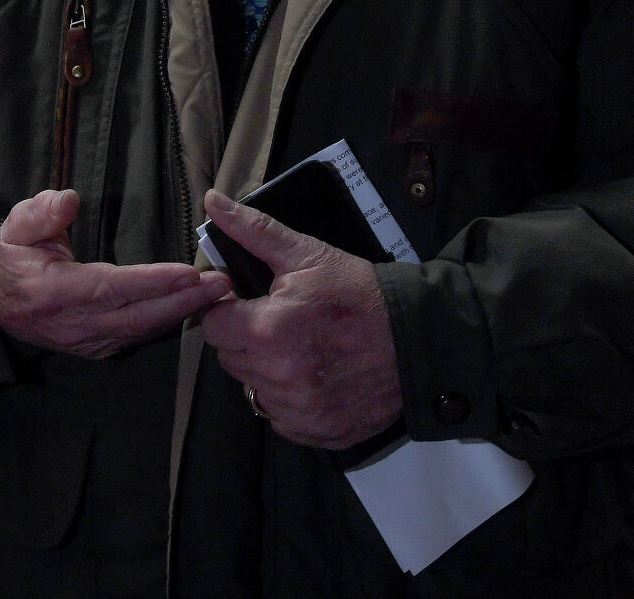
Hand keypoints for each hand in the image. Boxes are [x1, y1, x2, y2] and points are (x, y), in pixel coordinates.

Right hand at [0, 189, 229, 357]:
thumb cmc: (12, 259)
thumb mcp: (16, 227)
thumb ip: (40, 212)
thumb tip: (69, 199)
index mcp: (54, 292)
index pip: (111, 287)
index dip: (152, 282)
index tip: (188, 272)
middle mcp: (76, 324)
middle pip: (137, 316)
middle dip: (183, 301)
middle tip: (221, 284)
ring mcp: (89, 341)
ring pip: (143, 331)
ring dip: (182, 313)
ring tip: (216, 294)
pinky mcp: (99, 348)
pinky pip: (138, 337)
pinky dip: (167, 322)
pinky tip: (191, 307)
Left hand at [198, 189, 403, 449]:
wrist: (419, 340)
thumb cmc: (361, 293)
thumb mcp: (308, 254)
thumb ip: (254, 231)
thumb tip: (213, 202)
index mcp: (268, 330)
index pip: (213, 326)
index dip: (230, 311)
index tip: (252, 304)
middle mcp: (279, 376)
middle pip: (230, 358)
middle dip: (246, 338)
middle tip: (282, 323)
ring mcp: (299, 409)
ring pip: (253, 388)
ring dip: (266, 370)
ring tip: (301, 348)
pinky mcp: (318, 431)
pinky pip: (280, 417)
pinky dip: (290, 400)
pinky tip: (314, 376)